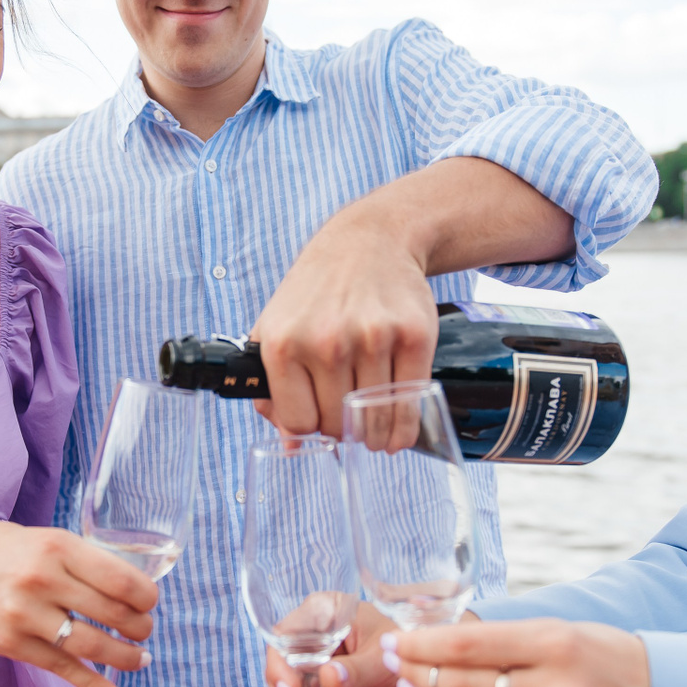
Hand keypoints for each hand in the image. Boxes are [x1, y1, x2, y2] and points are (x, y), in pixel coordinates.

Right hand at [0, 521, 156, 686]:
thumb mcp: (45, 538)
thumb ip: (82, 560)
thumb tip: (132, 590)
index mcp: (57, 547)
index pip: (121, 579)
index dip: (147, 597)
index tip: (150, 602)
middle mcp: (41, 581)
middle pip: (113, 615)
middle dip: (141, 628)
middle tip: (145, 630)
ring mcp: (24, 617)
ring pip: (93, 647)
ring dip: (127, 657)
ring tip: (139, 658)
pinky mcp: (11, 646)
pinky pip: (63, 670)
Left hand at [248, 158, 573, 437]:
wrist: (369, 241)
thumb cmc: (318, 290)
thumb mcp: (277, 329)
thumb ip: (272, 389)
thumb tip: (292, 446)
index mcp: (283, 344)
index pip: (299, 422)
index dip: (310, 425)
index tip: (318, 415)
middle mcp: (326, 341)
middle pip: (338, 425)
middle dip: (343, 429)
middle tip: (348, 417)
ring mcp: (372, 338)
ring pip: (374, 421)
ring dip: (374, 433)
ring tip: (372, 425)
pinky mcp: (413, 335)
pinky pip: (411, 404)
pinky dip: (405, 426)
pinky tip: (398, 427)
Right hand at [264, 604, 479, 686]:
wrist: (434, 672)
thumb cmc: (412, 646)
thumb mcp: (385, 655)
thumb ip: (356, 668)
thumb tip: (327, 679)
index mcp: (324, 615)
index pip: (286, 638)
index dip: (282, 665)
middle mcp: (315, 643)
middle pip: (284, 672)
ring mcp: (320, 672)